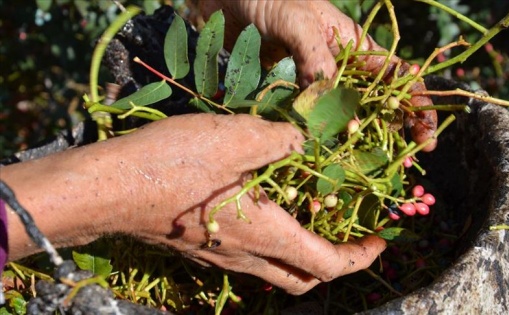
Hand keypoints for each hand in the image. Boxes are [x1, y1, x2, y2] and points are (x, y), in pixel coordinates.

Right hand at [4, 114, 384, 293]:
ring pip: (274, 270)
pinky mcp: (199, 246)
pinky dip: (271, 243)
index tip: (381, 240)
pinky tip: (263, 207)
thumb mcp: (236, 137)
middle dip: (335, 262)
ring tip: (311, 217)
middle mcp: (246, 256)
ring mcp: (220, 256)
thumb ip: (282, 138)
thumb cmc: (173, 165)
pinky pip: (248, 257)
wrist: (107, 188)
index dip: (362, 256)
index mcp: (266, 234)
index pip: (329, 264)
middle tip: (349, 234)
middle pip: (303, 279)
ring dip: (302, 252)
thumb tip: (305, 139)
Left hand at [197, 0, 436, 150]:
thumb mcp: (297, 21)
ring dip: (357, 144)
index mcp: (354, 46)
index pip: (397, 78)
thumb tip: (329, 99)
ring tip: (368, 170)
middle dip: (394, 133)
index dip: (416, 106)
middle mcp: (340, 69)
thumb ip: (315, 56)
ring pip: (343, 119)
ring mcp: (314, 85)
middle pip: (376, 105)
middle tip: (405, 164)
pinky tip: (321, 159)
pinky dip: (316, 140)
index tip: (426, 137)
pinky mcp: (290, 96)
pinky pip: (308, 121)